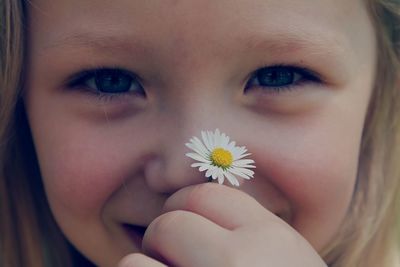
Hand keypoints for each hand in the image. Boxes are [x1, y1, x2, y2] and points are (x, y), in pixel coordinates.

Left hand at [118, 183, 326, 266]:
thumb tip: (202, 198)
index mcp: (273, 242)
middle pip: (171, 221)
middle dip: (166, 236)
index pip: (207, 195)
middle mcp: (241, 262)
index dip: (188, 206)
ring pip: (138, 259)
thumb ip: (254, 230)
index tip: (187, 223)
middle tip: (175, 257)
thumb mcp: (289, 260)